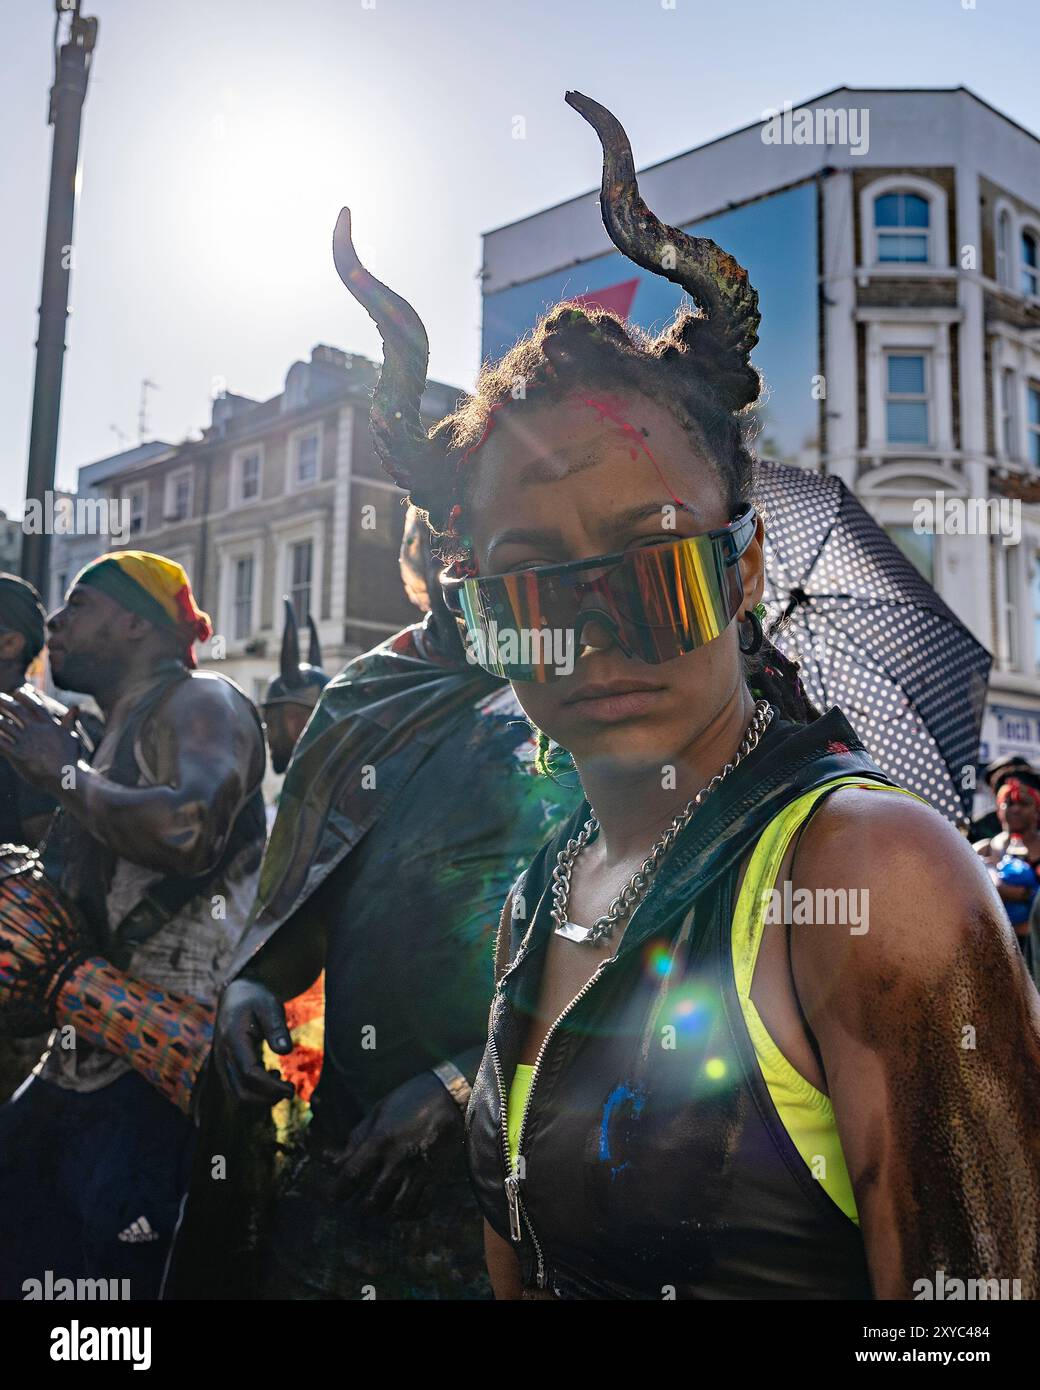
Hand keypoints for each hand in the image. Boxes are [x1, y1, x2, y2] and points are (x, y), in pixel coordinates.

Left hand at [0, 690, 81, 794]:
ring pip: (4, 724)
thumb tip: (75, 707)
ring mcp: (26, 742)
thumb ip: (69, 722)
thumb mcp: (71, 737)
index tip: (17, 691)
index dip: (24, 696)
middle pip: (16, 710)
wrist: (66, 777)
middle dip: (3, 702)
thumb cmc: (70, 759)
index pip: (34, 705)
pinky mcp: (18, 755)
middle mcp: (36, 730)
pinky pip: (0, 742)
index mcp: (48, 725)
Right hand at [212, 977, 295, 1105]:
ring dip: (261, 1099)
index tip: (291, 1088)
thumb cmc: (256, 999)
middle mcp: (223, 1056)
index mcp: (233, 1039)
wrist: (236, 996)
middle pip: (241, 1093)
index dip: (270, 1087)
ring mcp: (222, 1064)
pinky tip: (271, 1075)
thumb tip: (285, 1050)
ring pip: (237, 1097)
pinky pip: (237, 1091)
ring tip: (281, 1081)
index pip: (249, 1074)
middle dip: (267, 1098)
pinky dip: (255, 1093)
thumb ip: (277, 1028)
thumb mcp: (270, 1006)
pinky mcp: (225, 1069)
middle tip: (290, 1089)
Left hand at [330, 1069, 464, 1215]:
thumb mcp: (378, 1112)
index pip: (350, 1176)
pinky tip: (402, 1208)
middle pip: (371, 1201)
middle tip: (356, 1200)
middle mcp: (397, 1161)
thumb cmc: (410, 1098)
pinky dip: (409, 1213)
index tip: (331, 1196)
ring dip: (383, 1212)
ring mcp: (418, 1172)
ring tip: (378, 1206)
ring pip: (396, 1210)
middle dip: (358, 1206)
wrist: (452, 1095)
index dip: (336, 1191)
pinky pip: (421, 1207)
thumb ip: (356, 1139)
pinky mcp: (436, 1176)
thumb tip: (335, 1161)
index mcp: (380, 1141)